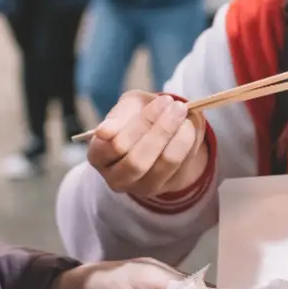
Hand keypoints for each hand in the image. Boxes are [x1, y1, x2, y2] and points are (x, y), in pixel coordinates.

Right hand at [87, 92, 208, 197]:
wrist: (160, 131)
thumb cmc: (136, 116)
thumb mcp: (127, 107)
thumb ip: (118, 116)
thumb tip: (104, 132)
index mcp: (98, 156)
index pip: (115, 145)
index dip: (141, 123)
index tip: (163, 101)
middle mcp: (116, 178)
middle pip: (137, 161)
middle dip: (162, 130)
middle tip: (178, 106)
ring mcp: (141, 187)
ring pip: (163, 164)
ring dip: (179, 137)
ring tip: (185, 115)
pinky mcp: (165, 187)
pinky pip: (181, 167)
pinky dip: (188, 144)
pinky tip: (189, 128)